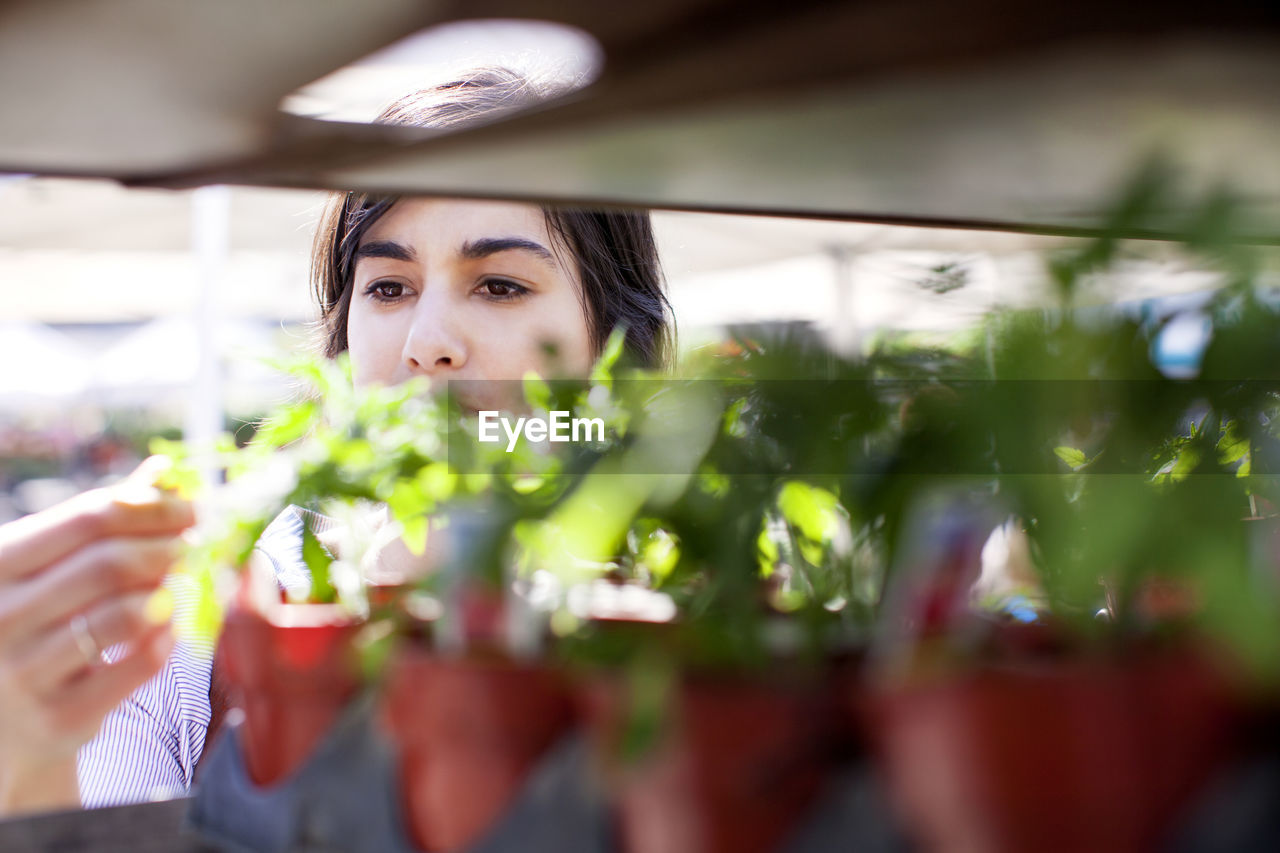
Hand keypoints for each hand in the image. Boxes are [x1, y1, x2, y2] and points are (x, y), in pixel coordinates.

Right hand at [0, 458, 193, 813]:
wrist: (8, 729)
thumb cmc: (40, 627)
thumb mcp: (54, 569)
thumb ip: (104, 521)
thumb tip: (166, 471)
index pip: (88, 517)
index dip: (153, 508)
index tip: (192, 508)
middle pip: (112, 563)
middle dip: (169, 548)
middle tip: (198, 546)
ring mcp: (23, 673)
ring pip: (128, 614)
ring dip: (171, 594)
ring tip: (184, 585)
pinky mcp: (59, 718)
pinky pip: (139, 665)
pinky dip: (168, 640)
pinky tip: (171, 629)